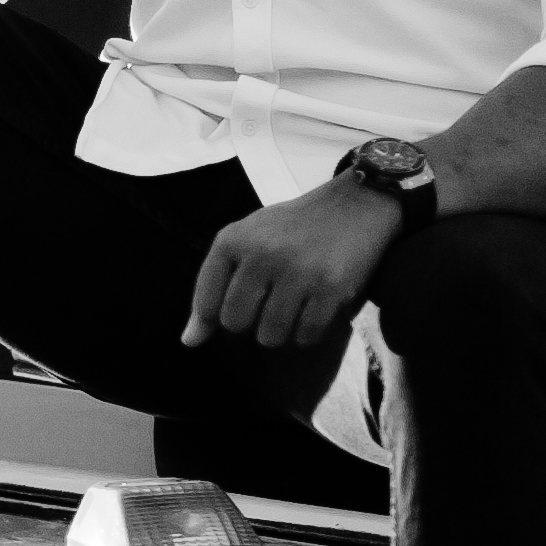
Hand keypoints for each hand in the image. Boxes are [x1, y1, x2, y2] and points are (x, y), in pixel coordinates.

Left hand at [182, 180, 403, 352]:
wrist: (355, 204)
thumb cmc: (294, 227)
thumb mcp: (248, 240)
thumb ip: (215, 286)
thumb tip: (190, 341)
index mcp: (233, 241)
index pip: (206, 302)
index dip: (215, 318)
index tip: (233, 313)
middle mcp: (261, 255)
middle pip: (236, 324)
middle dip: (251, 324)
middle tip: (270, 305)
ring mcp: (297, 272)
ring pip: (270, 336)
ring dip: (281, 332)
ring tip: (294, 308)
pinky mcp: (330, 288)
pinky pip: (306, 336)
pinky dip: (308, 334)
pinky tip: (314, 311)